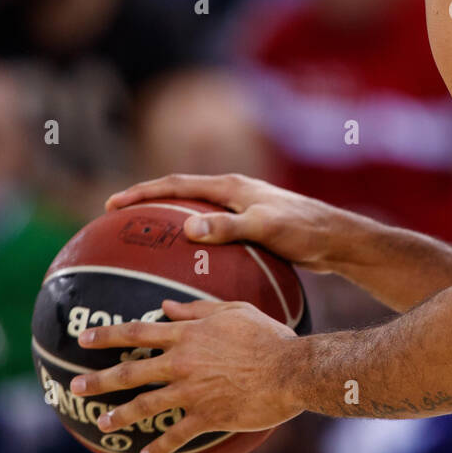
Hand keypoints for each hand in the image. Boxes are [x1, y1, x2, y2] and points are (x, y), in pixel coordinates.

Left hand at [71, 298, 303, 452]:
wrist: (290, 370)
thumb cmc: (268, 336)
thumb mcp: (235, 311)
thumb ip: (199, 309)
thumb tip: (168, 306)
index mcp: (188, 334)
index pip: (138, 332)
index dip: (108, 335)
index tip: (83, 339)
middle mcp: (183, 362)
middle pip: (131, 371)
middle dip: (99, 380)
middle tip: (74, 387)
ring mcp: (192, 391)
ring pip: (145, 405)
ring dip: (121, 415)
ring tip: (103, 423)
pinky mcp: (206, 415)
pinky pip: (176, 435)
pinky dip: (159, 447)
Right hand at [106, 173, 350, 272]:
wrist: (337, 239)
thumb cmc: (304, 230)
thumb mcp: (265, 227)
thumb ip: (228, 227)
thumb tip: (188, 228)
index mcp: (232, 186)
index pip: (177, 184)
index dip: (143, 193)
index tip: (114, 205)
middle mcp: (234, 193)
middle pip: (180, 195)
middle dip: (148, 204)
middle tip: (118, 221)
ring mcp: (242, 210)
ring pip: (196, 214)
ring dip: (169, 223)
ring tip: (143, 244)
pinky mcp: (251, 228)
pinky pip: (212, 233)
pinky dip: (193, 244)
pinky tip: (185, 269)